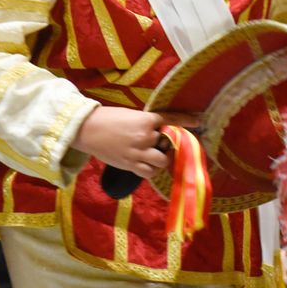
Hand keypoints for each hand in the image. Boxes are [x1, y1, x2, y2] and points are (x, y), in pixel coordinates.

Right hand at [74, 107, 193, 175]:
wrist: (87, 129)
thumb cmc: (108, 118)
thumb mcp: (131, 115)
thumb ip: (146, 123)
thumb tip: (160, 131)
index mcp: (146, 120)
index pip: (171, 120)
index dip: (186, 121)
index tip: (199, 120)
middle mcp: (145, 136)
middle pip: (169, 143)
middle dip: (167, 143)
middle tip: (160, 143)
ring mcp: (138, 152)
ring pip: (162, 160)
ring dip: (161, 158)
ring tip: (154, 155)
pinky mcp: (130, 164)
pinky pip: (149, 172)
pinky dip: (151, 170)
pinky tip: (147, 165)